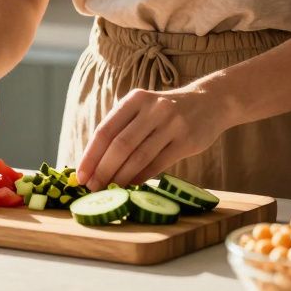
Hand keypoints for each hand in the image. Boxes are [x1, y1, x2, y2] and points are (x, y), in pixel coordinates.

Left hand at [75, 85, 229, 191]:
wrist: (210, 102)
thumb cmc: (166, 111)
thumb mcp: (143, 109)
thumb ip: (122, 129)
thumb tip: (94, 163)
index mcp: (135, 99)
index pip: (105, 130)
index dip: (91, 155)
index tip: (80, 176)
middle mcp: (153, 109)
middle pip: (120, 145)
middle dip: (103, 170)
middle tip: (92, 188)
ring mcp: (172, 124)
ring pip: (139, 157)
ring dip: (120, 177)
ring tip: (109, 191)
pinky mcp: (186, 140)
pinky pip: (158, 164)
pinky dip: (141, 177)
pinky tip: (131, 187)